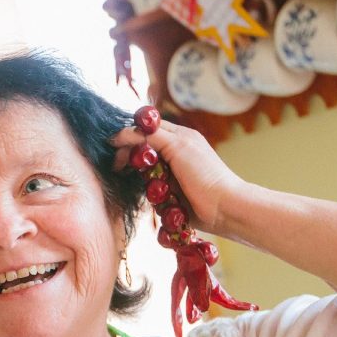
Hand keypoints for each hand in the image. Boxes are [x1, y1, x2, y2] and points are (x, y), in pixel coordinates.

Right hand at [112, 119, 245, 234]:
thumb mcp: (177, 146)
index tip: (113, 145)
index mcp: (179, 137)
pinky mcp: (171, 196)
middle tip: (119, 167)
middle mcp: (174, 154)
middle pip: (143, 151)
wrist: (224, 208)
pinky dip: (151, 196)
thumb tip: (124, 132)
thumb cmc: (205, 174)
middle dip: (131, 159)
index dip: (129, 135)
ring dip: (143, 181)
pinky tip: (158, 200)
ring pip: (144, 174)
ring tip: (148, 186)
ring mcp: (172, 176)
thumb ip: (151, 136)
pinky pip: (151, 193)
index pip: (147, 129)